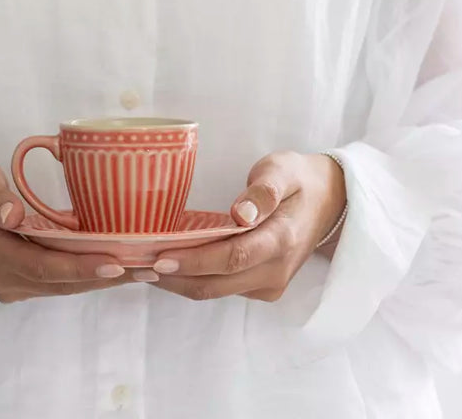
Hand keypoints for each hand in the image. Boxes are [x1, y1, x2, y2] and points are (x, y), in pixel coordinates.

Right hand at [0, 155, 129, 301]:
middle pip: (60, 281)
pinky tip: (116, 264)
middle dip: (106, 276)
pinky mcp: (18, 278)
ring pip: (62, 284)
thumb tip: (13, 214)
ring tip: (143, 268)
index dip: (82, 267)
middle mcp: (3, 278)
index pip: (44, 266)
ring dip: (101, 278)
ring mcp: (10, 283)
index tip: (118, 263)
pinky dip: (87, 273)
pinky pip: (57, 279)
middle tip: (149, 267)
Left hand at [147, 151, 345, 300]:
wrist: (329, 202)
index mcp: (282, 239)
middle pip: (216, 283)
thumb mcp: (283, 170)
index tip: (158, 257)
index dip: (194, 260)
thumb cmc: (299, 179)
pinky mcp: (261, 288)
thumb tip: (242, 213)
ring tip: (140, 265)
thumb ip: (264, 190)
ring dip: (178, 280)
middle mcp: (275, 270)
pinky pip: (221, 288)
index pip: (232, 257)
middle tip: (132, 263)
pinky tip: (168, 264)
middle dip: (173, 276)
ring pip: (215, 290)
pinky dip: (192, 278)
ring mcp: (269, 284)